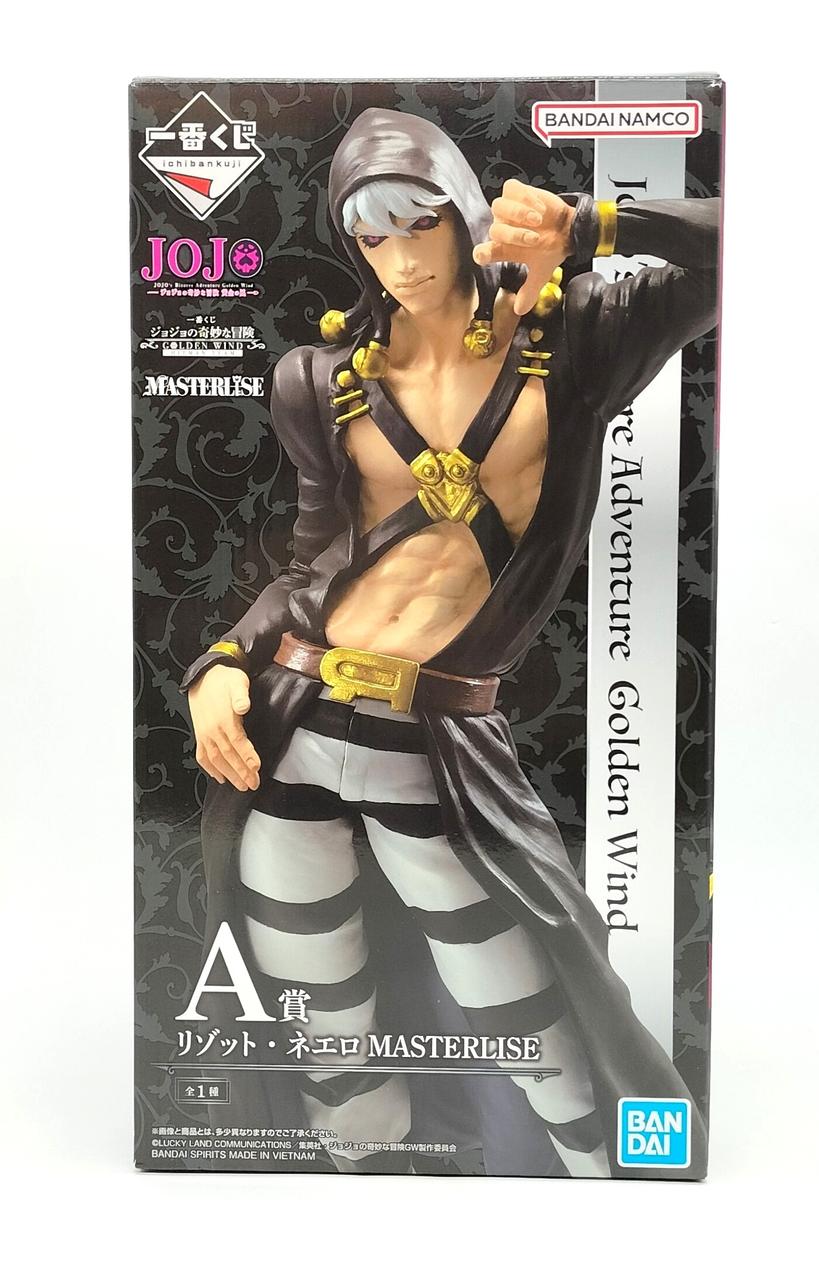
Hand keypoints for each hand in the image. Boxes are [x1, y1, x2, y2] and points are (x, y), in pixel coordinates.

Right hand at [189, 664, 260, 790]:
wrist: (204, 677)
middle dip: (241, 772)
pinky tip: (219, 777)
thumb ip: (241, 695)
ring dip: (228, 774)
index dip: (247, 756)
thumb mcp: (237, 682)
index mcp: (224, 719)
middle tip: (253, 784)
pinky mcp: (200, 735)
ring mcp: (204, 734)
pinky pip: (202, 756)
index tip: (257, 768)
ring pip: (216, 760)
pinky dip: (210, 769)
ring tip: (240, 785)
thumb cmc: (224, 680)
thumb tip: (243, 706)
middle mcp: (212, 730)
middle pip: (228, 755)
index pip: (237, 742)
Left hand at [473, 178, 575, 315]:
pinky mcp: (517, 193)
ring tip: (537, 220)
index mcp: (502, 250)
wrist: (568, 230)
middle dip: (514, 235)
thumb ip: (530, 291)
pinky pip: (511, 189)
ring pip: (499, 207)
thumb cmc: (550, 250)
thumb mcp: (541, 273)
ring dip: (518, 214)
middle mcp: (501, 229)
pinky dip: (524, 197)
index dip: (482, 253)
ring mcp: (508, 211)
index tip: (486, 254)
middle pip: (494, 230)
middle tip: (533, 239)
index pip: (482, 252)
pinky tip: (539, 207)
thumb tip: (520, 311)